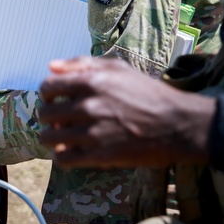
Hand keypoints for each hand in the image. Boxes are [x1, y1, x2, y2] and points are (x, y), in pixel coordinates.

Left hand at [38, 57, 215, 168]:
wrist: (179, 124)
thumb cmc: (149, 93)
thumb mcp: (119, 68)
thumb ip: (82, 64)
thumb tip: (51, 66)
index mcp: (91, 82)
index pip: (47, 87)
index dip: (46, 94)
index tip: (54, 99)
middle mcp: (88, 106)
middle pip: (45, 114)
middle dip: (48, 117)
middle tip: (59, 120)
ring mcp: (93, 133)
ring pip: (49, 138)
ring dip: (52, 138)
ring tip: (62, 137)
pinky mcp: (100, 156)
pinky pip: (64, 159)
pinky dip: (61, 156)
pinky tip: (70, 152)